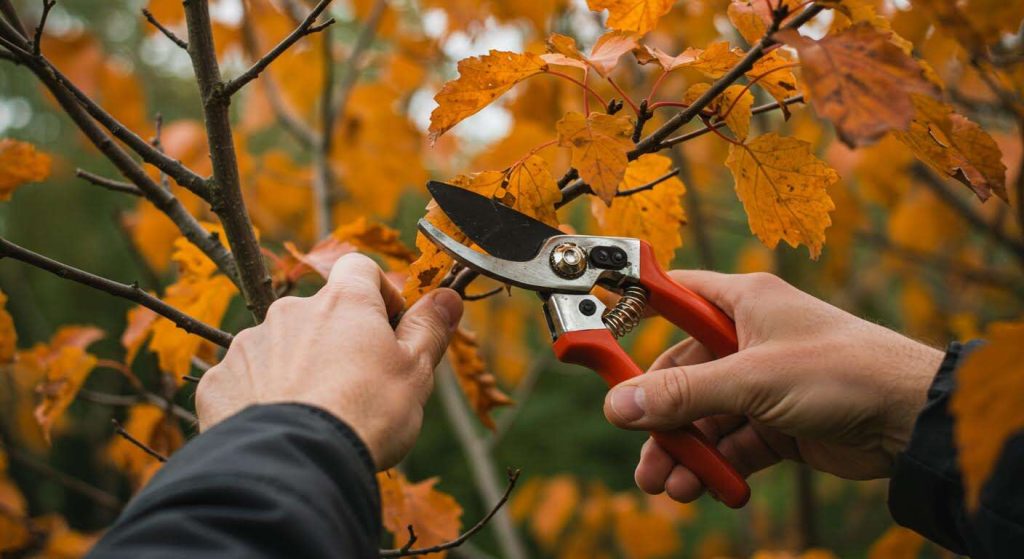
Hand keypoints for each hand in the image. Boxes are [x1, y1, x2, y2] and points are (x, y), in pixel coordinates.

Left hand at [196, 253, 463, 469]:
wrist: (296, 463)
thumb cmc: (367, 412)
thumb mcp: (415, 372)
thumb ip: (429, 329)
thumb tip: (448, 296)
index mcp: (343, 303)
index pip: (360, 269)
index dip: (378, 294)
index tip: (390, 329)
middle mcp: (291, 312)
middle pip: (319, 313)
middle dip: (336, 340)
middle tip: (356, 385)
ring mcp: (250, 345)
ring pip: (280, 347)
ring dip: (297, 367)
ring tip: (316, 414)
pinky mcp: (220, 381)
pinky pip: (245, 380)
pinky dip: (260, 396)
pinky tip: (280, 427)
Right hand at [603, 272, 943, 501]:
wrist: (912, 420)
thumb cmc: (843, 371)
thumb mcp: (752, 379)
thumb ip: (684, 395)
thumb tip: (619, 407)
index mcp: (742, 302)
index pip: (673, 297)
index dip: (635, 314)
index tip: (601, 342)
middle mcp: (748, 338)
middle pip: (682, 372)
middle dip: (660, 415)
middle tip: (640, 451)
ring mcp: (763, 382)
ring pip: (705, 415)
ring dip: (685, 450)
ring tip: (668, 486)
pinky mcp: (778, 422)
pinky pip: (732, 443)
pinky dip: (716, 465)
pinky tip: (703, 488)